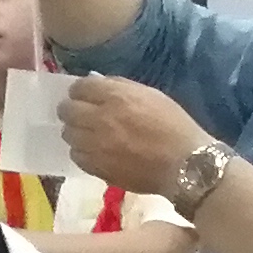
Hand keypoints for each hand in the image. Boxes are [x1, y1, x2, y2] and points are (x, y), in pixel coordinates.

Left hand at [65, 76, 201, 200]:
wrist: (186, 165)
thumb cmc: (174, 126)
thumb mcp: (152, 95)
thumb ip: (121, 87)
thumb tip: (97, 84)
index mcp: (116, 97)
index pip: (79, 87)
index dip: (80, 91)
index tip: (84, 95)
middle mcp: (100, 120)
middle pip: (67, 110)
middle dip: (72, 109)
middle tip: (81, 114)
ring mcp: (96, 146)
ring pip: (68, 134)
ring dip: (76, 132)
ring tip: (89, 135)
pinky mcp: (98, 168)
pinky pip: (77, 157)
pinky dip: (82, 152)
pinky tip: (95, 152)